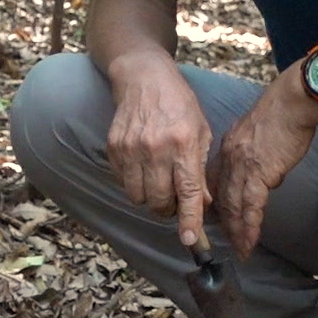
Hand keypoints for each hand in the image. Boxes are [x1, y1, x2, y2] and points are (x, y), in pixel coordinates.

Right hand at [105, 60, 214, 248]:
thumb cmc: (178, 104)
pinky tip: (142, 166)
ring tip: (157, 181)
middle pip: (159, 201)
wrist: (143, 77)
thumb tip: (203, 204)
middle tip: (174, 197)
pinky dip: (134, 183)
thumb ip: (200, 169)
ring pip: (139, 197)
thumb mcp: (201, 131)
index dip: (189, 219)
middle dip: (168, 208)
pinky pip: (123, 182)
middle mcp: (156, 147)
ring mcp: (131, 148)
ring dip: (150, 198)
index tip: (189, 240)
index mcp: (183, 143)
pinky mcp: (113, 147)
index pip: (188, 191)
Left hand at [213, 71, 317, 257]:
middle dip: (224, 222)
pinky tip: (249, 241)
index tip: (218, 218)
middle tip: (227, 241)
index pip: (216, 181)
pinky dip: (250, 226)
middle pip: (222, 197)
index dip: (217, 202)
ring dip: (236, 231)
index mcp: (227, 148)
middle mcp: (229, 159)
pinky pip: (252, 207)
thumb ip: (250, 150)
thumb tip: (259, 168)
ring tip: (240, 248)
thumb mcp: (256, 131)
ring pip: (234, 206)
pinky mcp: (260, 174)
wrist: (291, 103)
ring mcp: (242, 167)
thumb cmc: (281, 113)